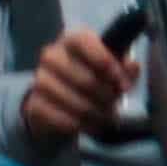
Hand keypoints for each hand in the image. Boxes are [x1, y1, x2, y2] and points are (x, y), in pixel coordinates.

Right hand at [21, 28, 141, 146]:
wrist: (58, 99)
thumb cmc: (91, 76)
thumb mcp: (111, 69)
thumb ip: (125, 66)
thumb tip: (132, 67)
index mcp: (72, 40)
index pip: (85, 42)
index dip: (106, 62)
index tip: (123, 83)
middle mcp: (52, 55)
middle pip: (85, 79)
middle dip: (106, 97)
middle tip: (115, 105)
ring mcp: (40, 79)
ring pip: (75, 103)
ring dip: (96, 114)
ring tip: (106, 118)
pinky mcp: (34, 103)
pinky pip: (63, 118)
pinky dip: (81, 126)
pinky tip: (90, 126)